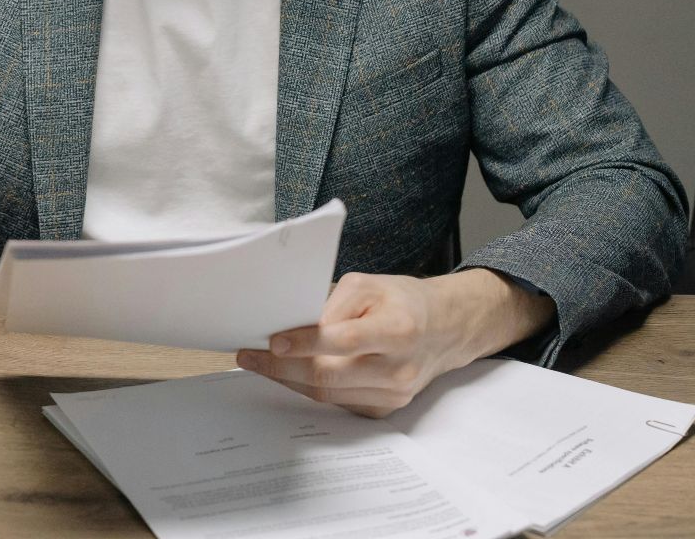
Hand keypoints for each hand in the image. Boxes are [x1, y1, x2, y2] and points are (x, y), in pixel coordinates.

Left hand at [236, 269, 554, 417]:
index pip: (345, 340)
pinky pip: (336, 402)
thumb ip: (331, 304)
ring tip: (259, 363)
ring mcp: (393, 395)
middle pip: (328, 376)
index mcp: (398, 329)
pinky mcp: (384, 410)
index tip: (272, 341)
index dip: (305, 342)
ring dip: (288, 380)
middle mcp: (398, 368)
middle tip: (249, 355)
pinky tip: (290, 373)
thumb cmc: (401, 301)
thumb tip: (289, 325)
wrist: (444, 329)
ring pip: (327, 394)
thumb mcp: (368, 284)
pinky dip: (309, 388)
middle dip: (281, 368)